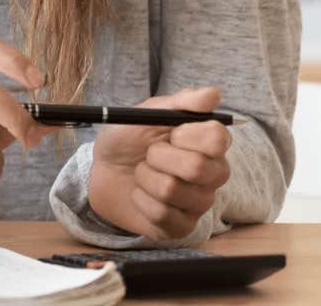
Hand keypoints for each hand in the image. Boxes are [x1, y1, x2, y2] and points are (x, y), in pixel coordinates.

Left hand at [89, 87, 231, 240]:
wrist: (102, 169)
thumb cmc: (128, 139)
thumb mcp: (145, 114)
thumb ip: (180, 102)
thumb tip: (213, 94)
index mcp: (209, 144)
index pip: (219, 138)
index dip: (187, 135)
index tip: (169, 133)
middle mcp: (213, 175)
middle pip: (198, 168)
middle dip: (158, 157)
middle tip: (149, 154)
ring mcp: (199, 203)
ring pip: (172, 190)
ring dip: (144, 177)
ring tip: (142, 173)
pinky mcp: (182, 227)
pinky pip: (161, 215)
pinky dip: (139, 200)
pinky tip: (140, 194)